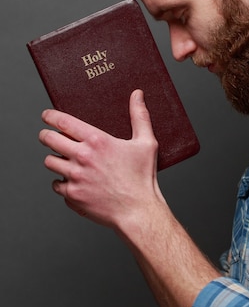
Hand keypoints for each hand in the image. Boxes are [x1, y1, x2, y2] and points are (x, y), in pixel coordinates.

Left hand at [39, 90, 163, 227]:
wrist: (138, 211)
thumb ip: (139, 116)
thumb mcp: (146, 143)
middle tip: (48, 137)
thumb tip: (138, 95)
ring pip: (49, 162)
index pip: (62, 122)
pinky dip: (63, 184)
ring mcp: (75, 177)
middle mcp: (82, 157)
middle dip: (45, 136)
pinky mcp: (72, 195)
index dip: (50, 116)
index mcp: (97, 141)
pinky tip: (74, 182)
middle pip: (48, 139)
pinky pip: (57, 185)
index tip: (46, 116)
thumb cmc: (143, 178)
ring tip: (63, 161)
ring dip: (54, 160)